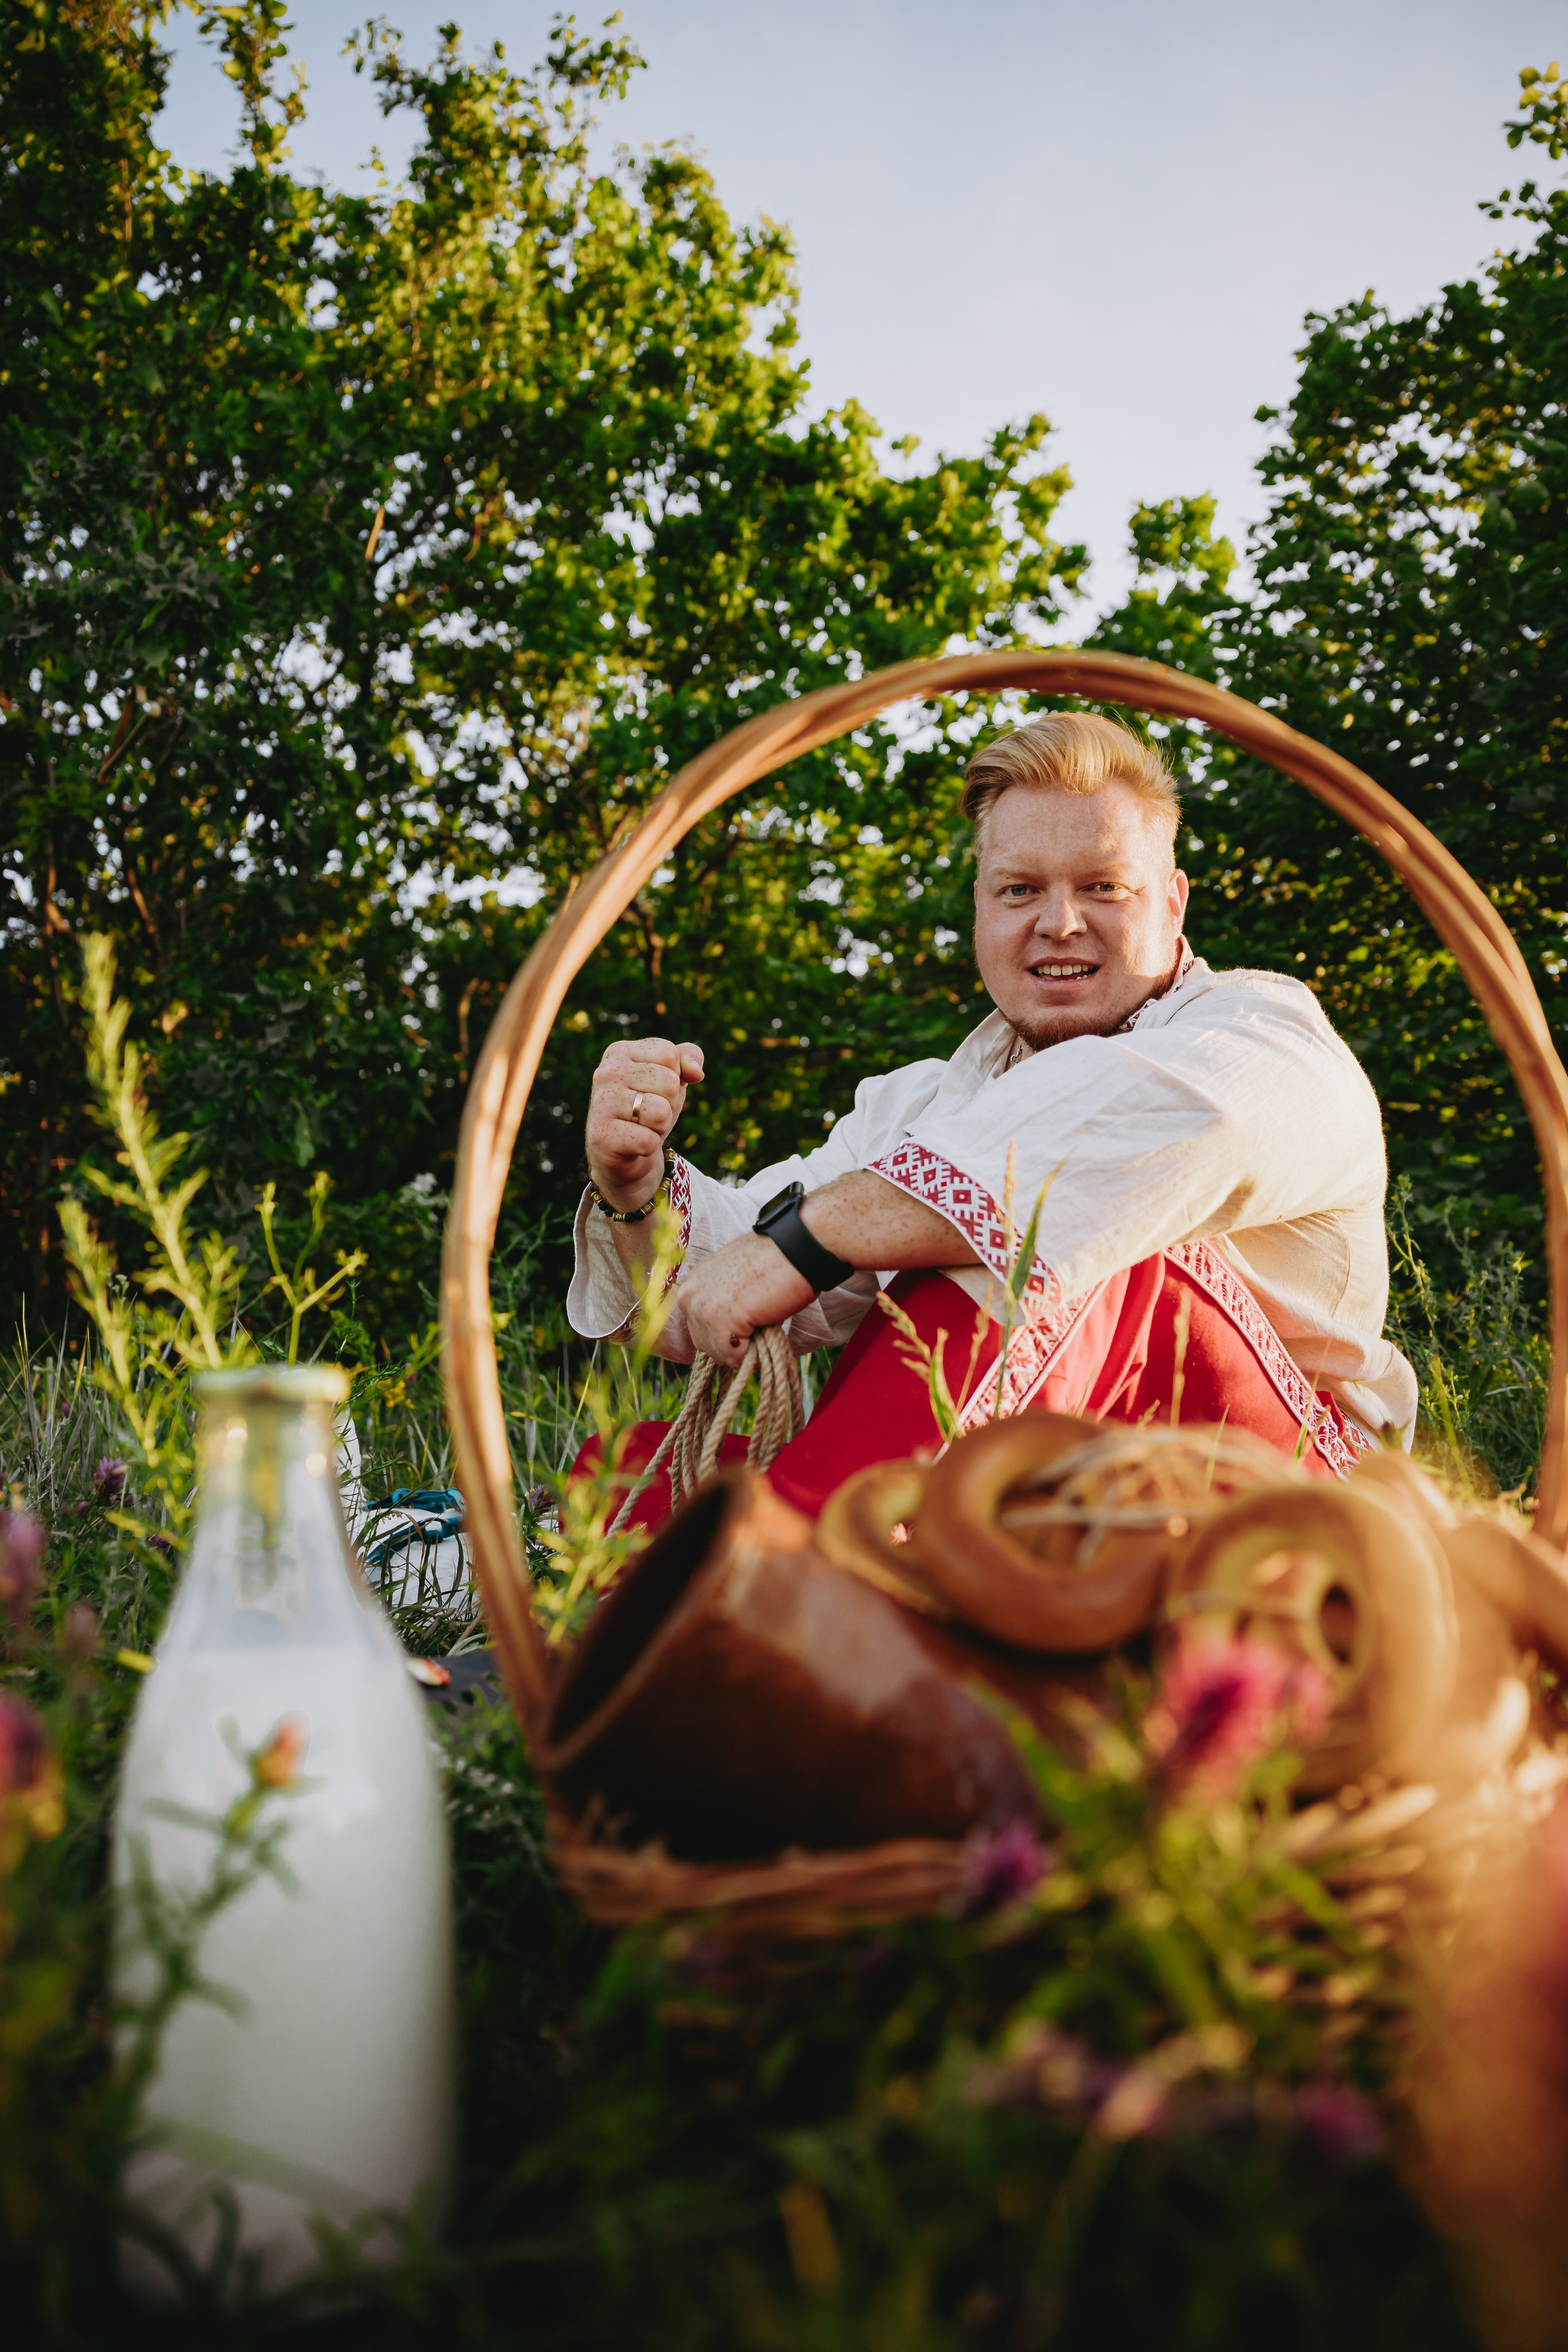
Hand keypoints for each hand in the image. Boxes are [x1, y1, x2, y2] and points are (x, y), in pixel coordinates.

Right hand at [586, 1036, 703, 1209]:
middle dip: (669, 1104)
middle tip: (649, 1112)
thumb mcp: (671, 1075)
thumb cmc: (648, 1106)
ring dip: (661, 1125)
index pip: (670, 1055)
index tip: (656, 1088)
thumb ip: (687, 1057)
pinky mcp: (601, 1135)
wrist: (622, 1150)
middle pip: (669, 1084)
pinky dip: (649, 1146)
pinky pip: (648, 1140)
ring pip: (661, 1112)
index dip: (675, 1077)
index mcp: (620, 1051)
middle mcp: (606, 1073)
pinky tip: (633, 1144)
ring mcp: (601, 1103)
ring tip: (643, 1126)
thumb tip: (696, 1072)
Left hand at [679, 1232, 813, 1367]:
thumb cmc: (776, 1261)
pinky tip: (765, 1321)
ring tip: (763, 1315)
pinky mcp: (716, 1321)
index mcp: (694, 1285)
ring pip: (721, 1355)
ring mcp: (699, 1309)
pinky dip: (755, 1351)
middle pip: (707, 1346)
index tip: (750, 1317)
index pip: (701, 1330)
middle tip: (760, 1316)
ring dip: (747, 1346)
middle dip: (735, 1342)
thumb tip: (731, 1335)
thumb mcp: (738, 1280)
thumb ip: (725, 1301)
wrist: (794, 1246)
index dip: (729, 1333)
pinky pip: (735, 1358)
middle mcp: (689, 1296)